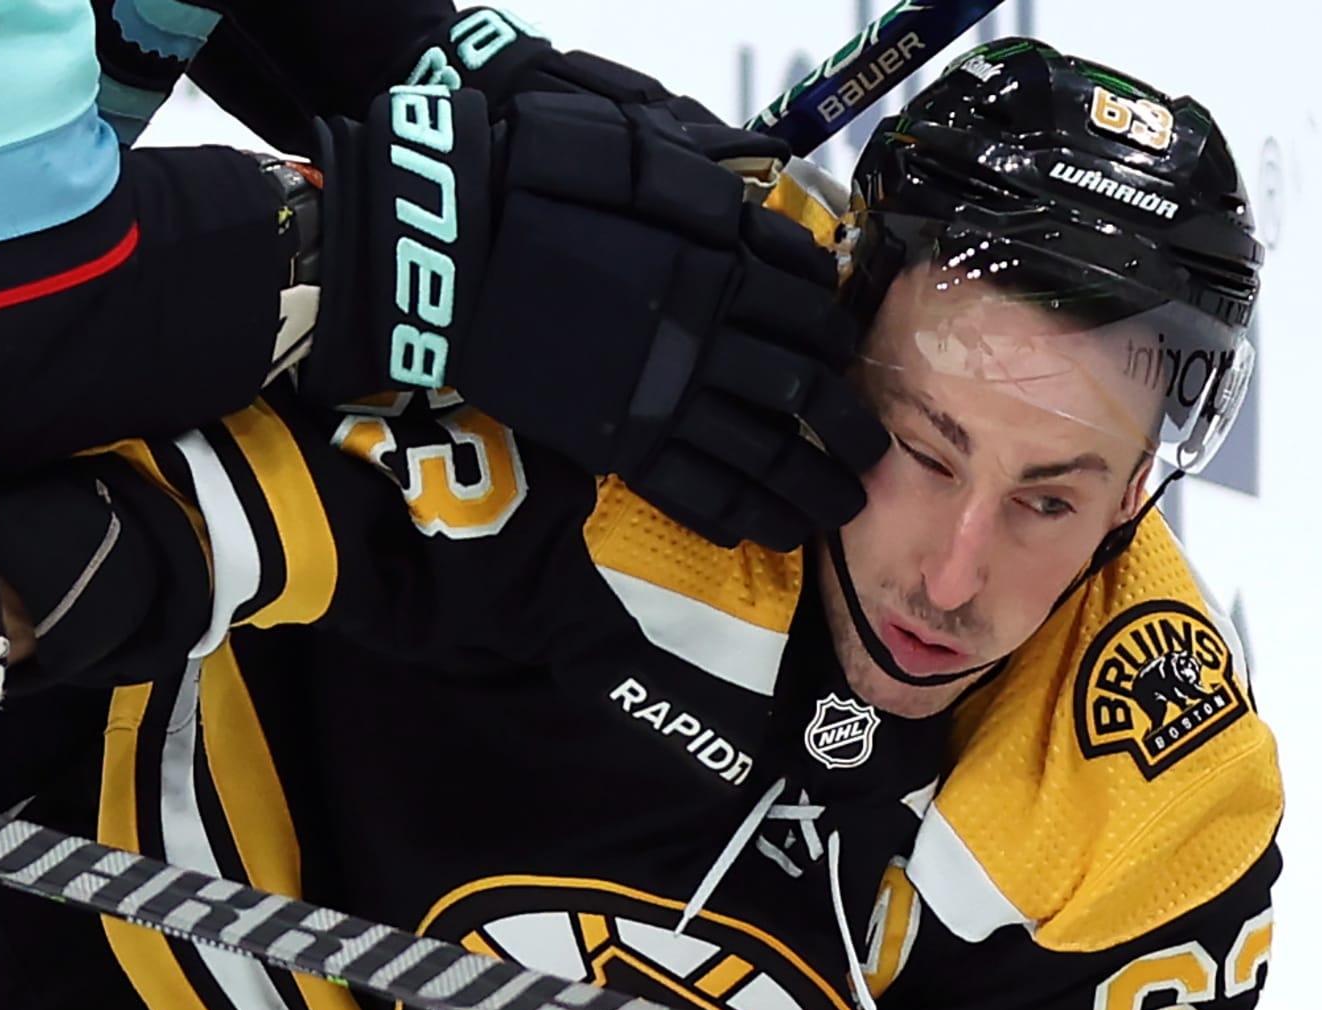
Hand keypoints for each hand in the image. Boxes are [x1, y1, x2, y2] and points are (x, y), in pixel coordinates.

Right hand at [302, 83, 885, 550]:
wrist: (450, 255)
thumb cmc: (538, 190)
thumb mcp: (642, 167)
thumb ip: (716, 202)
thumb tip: (773, 234)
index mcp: (715, 271)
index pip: (806, 315)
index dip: (836, 342)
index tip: (848, 361)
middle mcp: (702, 343)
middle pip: (801, 396)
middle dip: (845, 432)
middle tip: (870, 458)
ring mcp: (659, 400)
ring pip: (758, 456)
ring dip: (807, 488)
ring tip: (836, 510)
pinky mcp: (614, 443)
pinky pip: (691, 490)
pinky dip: (734, 515)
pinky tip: (763, 530)